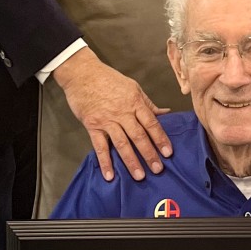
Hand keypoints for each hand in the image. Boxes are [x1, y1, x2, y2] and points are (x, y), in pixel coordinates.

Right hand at [53, 47, 171, 181]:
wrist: (82, 73)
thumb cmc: (108, 79)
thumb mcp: (132, 87)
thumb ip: (148, 103)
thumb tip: (165, 113)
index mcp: (135, 102)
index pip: (151, 123)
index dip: (160, 139)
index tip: (168, 153)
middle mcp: (123, 113)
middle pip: (139, 136)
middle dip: (149, 154)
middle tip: (158, 169)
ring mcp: (107, 120)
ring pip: (122, 144)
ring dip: (131, 161)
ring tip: (139, 176)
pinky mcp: (93, 125)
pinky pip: (100, 146)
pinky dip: (105, 162)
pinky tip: (110, 175)